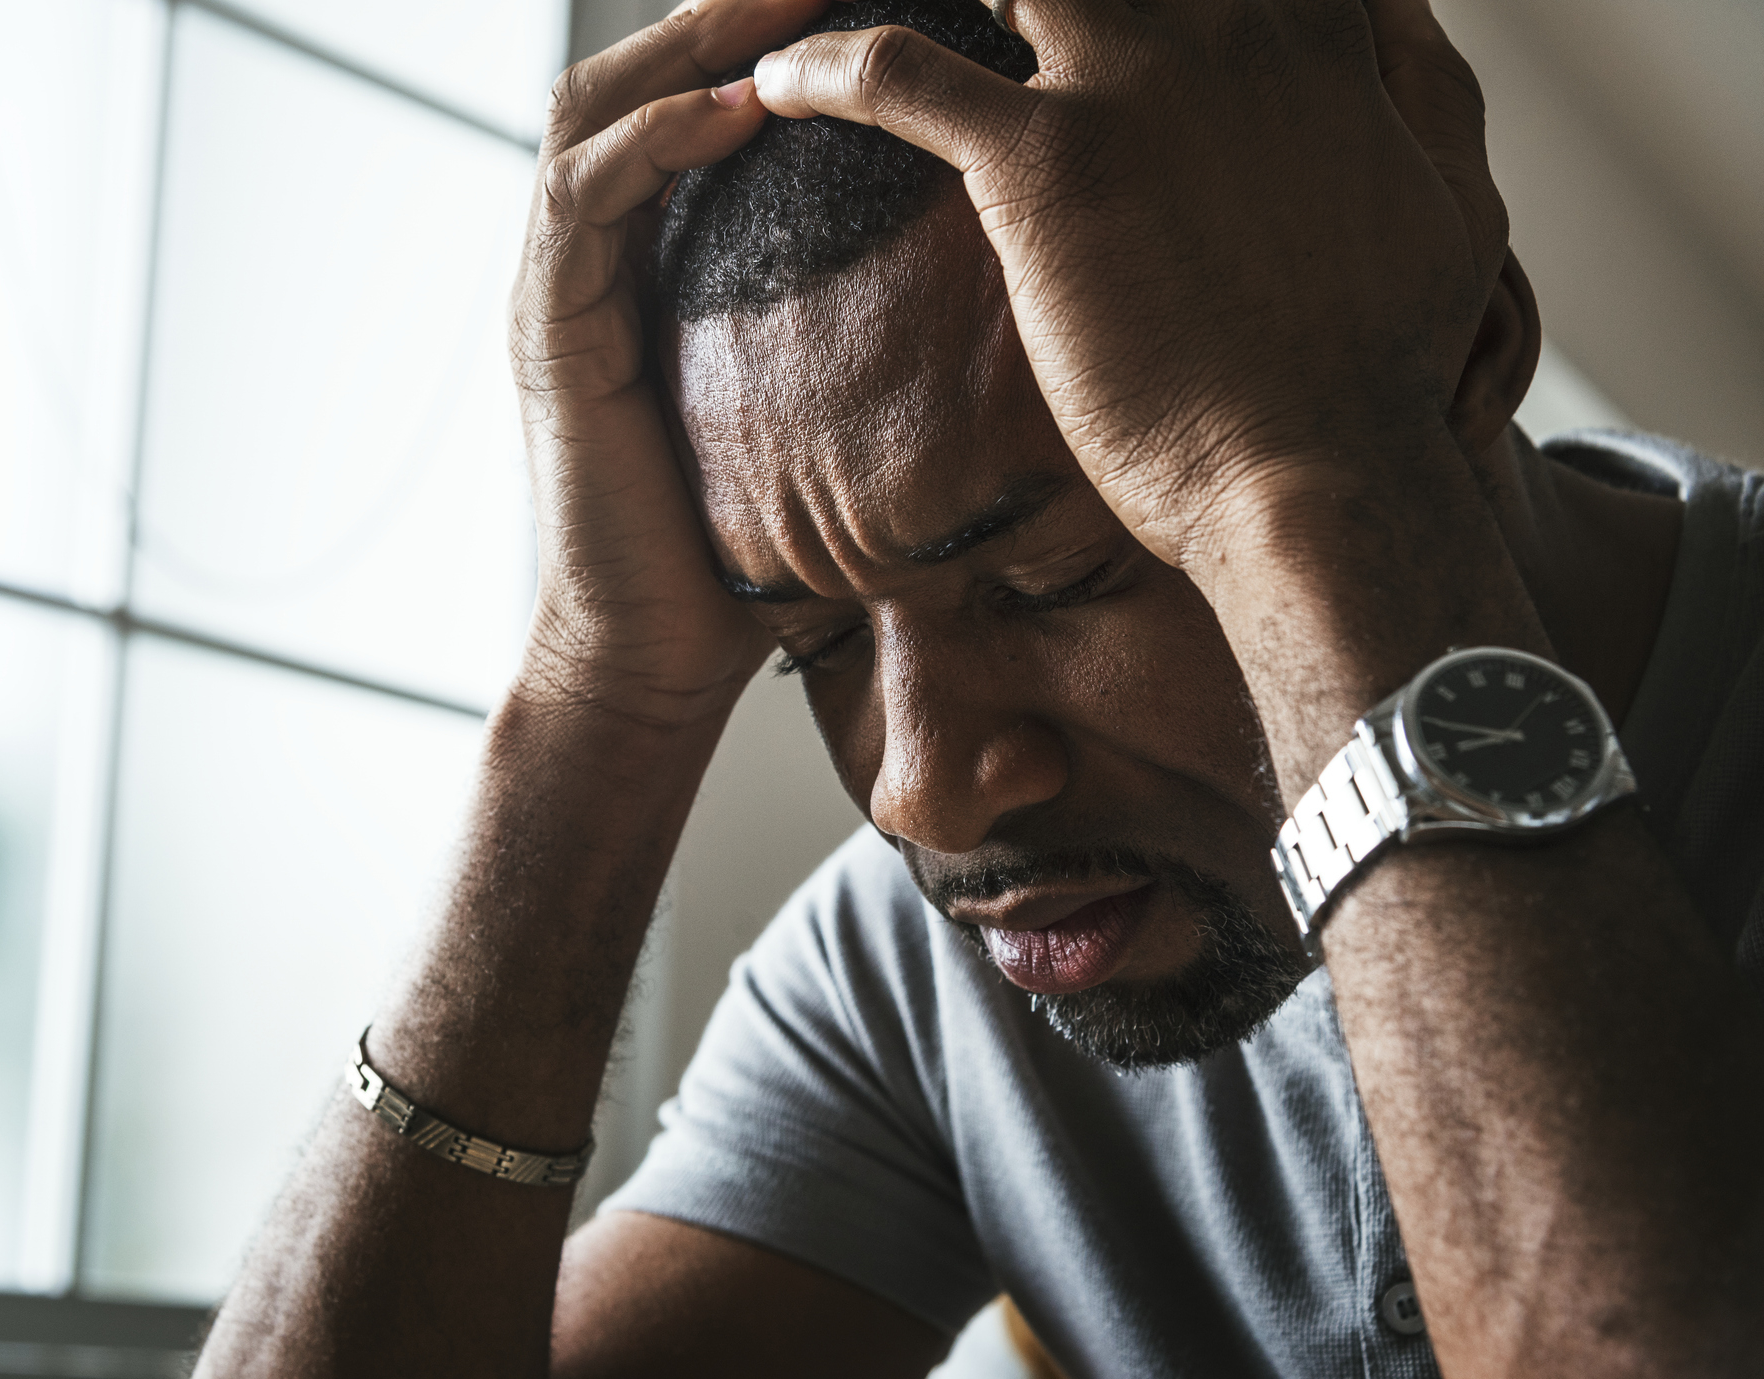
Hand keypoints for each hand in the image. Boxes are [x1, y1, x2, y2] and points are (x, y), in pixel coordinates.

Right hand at [509, 0, 826, 725]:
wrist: (655, 655)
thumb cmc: (743, 549)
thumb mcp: (815, 414)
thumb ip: (858, 339)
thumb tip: (999, 296)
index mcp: (650, 261)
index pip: (690, 100)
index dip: (762, 36)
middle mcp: (593, 256)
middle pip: (637, 75)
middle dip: (727, 10)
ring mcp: (560, 288)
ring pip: (593, 111)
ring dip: (689, 44)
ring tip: (784, 4)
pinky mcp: (548, 333)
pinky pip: (584, 200)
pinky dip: (656, 140)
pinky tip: (737, 108)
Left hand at [749, 0, 1508, 570]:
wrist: (1321, 475)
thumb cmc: (1385, 366)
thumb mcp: (1455, 195)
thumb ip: (1420, 82)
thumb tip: (1393, 17)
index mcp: (1312, 23)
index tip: (1046, 14)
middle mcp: (1226, 20)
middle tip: (968, 9)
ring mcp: (1135, 80)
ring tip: (812, 10)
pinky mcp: (1050, 163)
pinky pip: (898, 74)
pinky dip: (825, 67)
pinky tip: (779, 85)